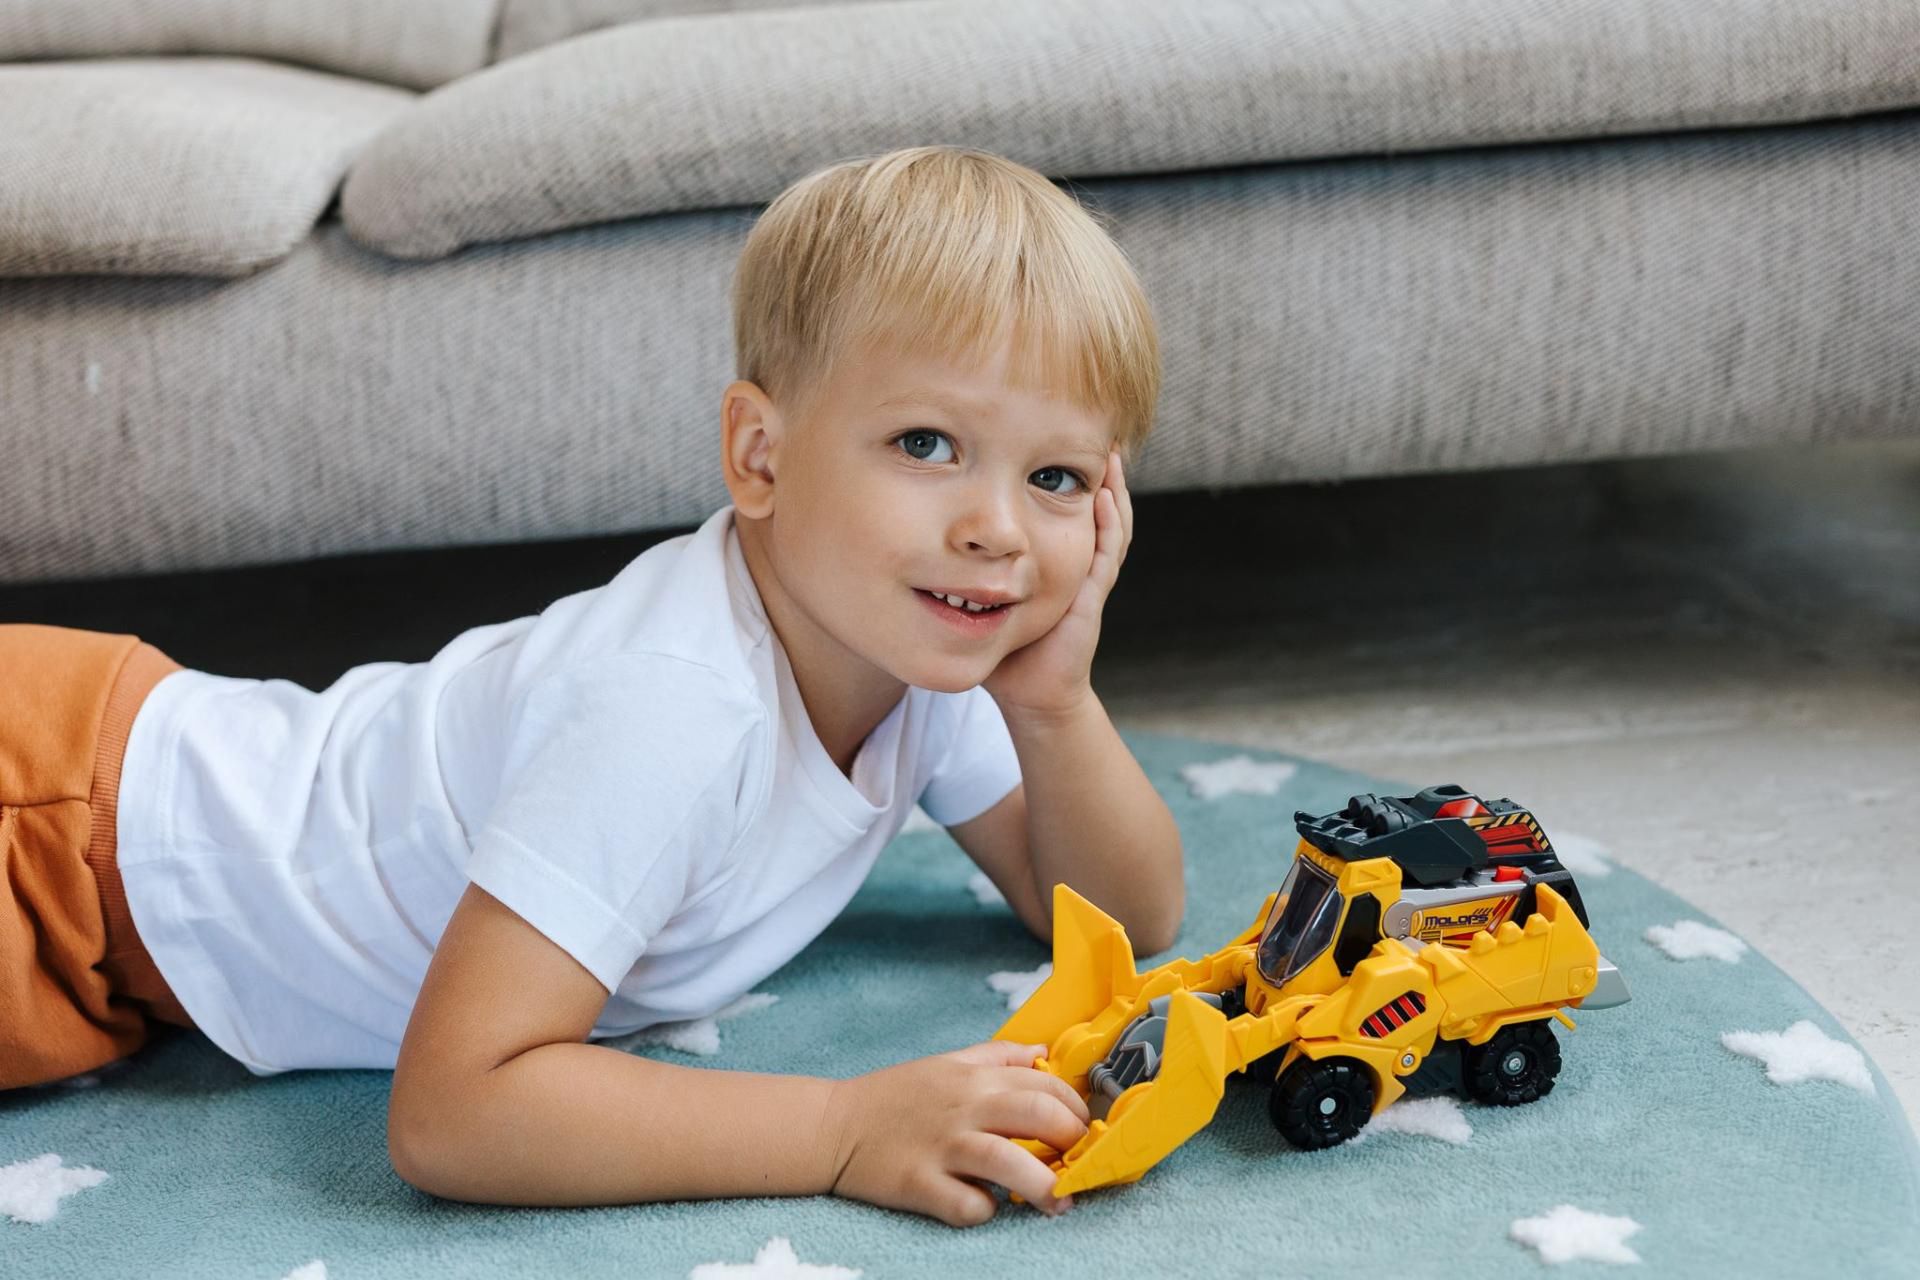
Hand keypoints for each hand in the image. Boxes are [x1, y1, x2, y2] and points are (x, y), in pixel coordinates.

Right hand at [822, 1039, 1089, 1226]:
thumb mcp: (947, 1062)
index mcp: (974, 1078)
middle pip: (1039, 1117)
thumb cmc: (894, 1096)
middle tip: (1080, 1164)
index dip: (1076, 1108)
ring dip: (1045, 1187)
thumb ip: (997, 1056)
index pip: (1045, 1085)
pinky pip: (966, 1204)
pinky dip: (984, 1210)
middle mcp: (964, 1108)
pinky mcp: (919, 1183)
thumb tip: (1042, 1052)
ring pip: (1010, 1163)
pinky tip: (985, 1207)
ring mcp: (942, 1146)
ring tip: (1059, 1204)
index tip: (1084, 1129)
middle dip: (1073, 1143)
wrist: (833, 1125)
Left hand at [982, 449, 1133, 722]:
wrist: (1030, 694)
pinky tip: (1103, 497)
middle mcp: (1076, 567)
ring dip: (1111, 490)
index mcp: (1054, 564)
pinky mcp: (1090, 598)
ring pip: (1109, 526)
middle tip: (1096, 433)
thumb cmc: (1004, 650)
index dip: (1066, 478)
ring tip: (1108, 456)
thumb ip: (962, 574)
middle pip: (1097, 511)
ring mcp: (1087, 581)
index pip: (1067, 511)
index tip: (1057, 441)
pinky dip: (1108, 524)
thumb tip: (920, 543)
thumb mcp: (981, 600)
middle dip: (1096, 474)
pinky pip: (1106, 554)